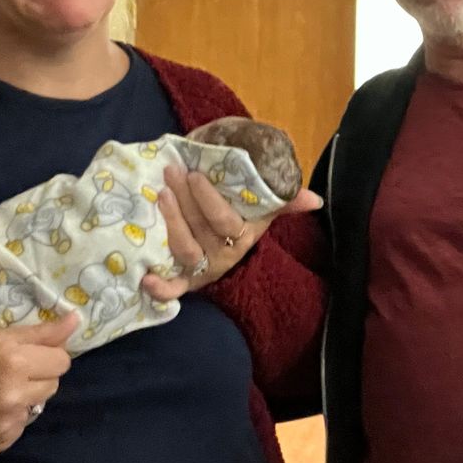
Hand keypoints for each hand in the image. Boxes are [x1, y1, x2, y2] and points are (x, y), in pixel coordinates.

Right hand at [0, 312, 77, 457]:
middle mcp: (14, 395)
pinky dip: (9, 418)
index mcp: (13, 362)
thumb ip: (39, 332)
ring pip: (38, 405)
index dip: (48, 355)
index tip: (29, 354)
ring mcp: (7, 424)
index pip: (62, 360)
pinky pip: (20, 426)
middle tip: (9, 372)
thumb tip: (76, 320)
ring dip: (25, 397)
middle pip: (54, 383)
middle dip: (38, 375)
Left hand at [143, 165, 321, 299]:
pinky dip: (161, 289)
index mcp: (242, 236)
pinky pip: (174, 289)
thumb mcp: (264, 209)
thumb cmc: (242, 218)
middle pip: (200, 230)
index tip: (194, 174)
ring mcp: (202, 268)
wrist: (224, 244)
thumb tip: (316, 199)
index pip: (224, 220)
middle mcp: (222, 255)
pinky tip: (146, 278)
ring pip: (185, 250)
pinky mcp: (184, 280)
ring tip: (160, 196)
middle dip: (183, 201)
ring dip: (172, 225)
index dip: (208, 200)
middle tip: (171, 173)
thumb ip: (286, 201)